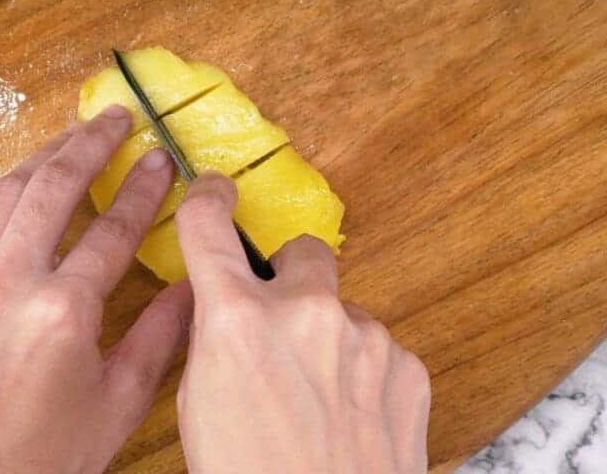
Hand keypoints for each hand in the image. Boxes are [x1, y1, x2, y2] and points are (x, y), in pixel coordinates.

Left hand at [0, 105, 193, 473]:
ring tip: (73, 134)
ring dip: (44, 157)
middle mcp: (7, 287)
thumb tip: (193, 287)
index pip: (113, 230)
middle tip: (116, 116)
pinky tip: (28, 189)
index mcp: (61, 315)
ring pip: (6, 195)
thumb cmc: (43, 461)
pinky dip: (8, 198)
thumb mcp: (118, 403)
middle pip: (53, 188)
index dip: (142, 190)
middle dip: (89, 144)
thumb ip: (159, 336)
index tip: (160, 161)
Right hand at [174, 174, 430, 473]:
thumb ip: (214, 339)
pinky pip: (377, 346)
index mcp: (238, 323)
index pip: (211, 228)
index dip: (208, 200)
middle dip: (289, 278)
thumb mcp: (198, 406)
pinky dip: (363, 369)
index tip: (214, 191)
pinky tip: (351, 414)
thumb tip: (224, 305)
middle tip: (280, 323)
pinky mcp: (408, 364)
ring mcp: (366, 336)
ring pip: (341, 308)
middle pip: (302, 250)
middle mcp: (306, 314)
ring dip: (327, 335)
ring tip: (318, 398)